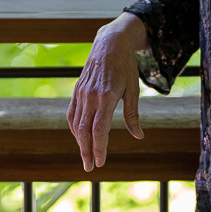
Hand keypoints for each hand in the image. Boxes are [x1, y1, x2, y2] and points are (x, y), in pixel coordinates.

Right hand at [67, 12, 148, 171]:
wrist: (110, 43)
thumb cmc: (126, 66)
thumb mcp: (134, 89)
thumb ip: (132, 114)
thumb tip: (139, 136)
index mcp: (106, 96)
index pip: (99, 130)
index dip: (99, 148)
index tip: (100, 163)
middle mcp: (91, 96)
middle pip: (84, 130)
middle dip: (86, 151)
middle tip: (90, 168)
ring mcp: (81, 92)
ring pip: (76, 123)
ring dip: (79, 142)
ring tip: (85, 156)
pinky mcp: (77, 90)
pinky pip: (72, 113)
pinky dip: (74, 128)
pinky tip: (79, 137)